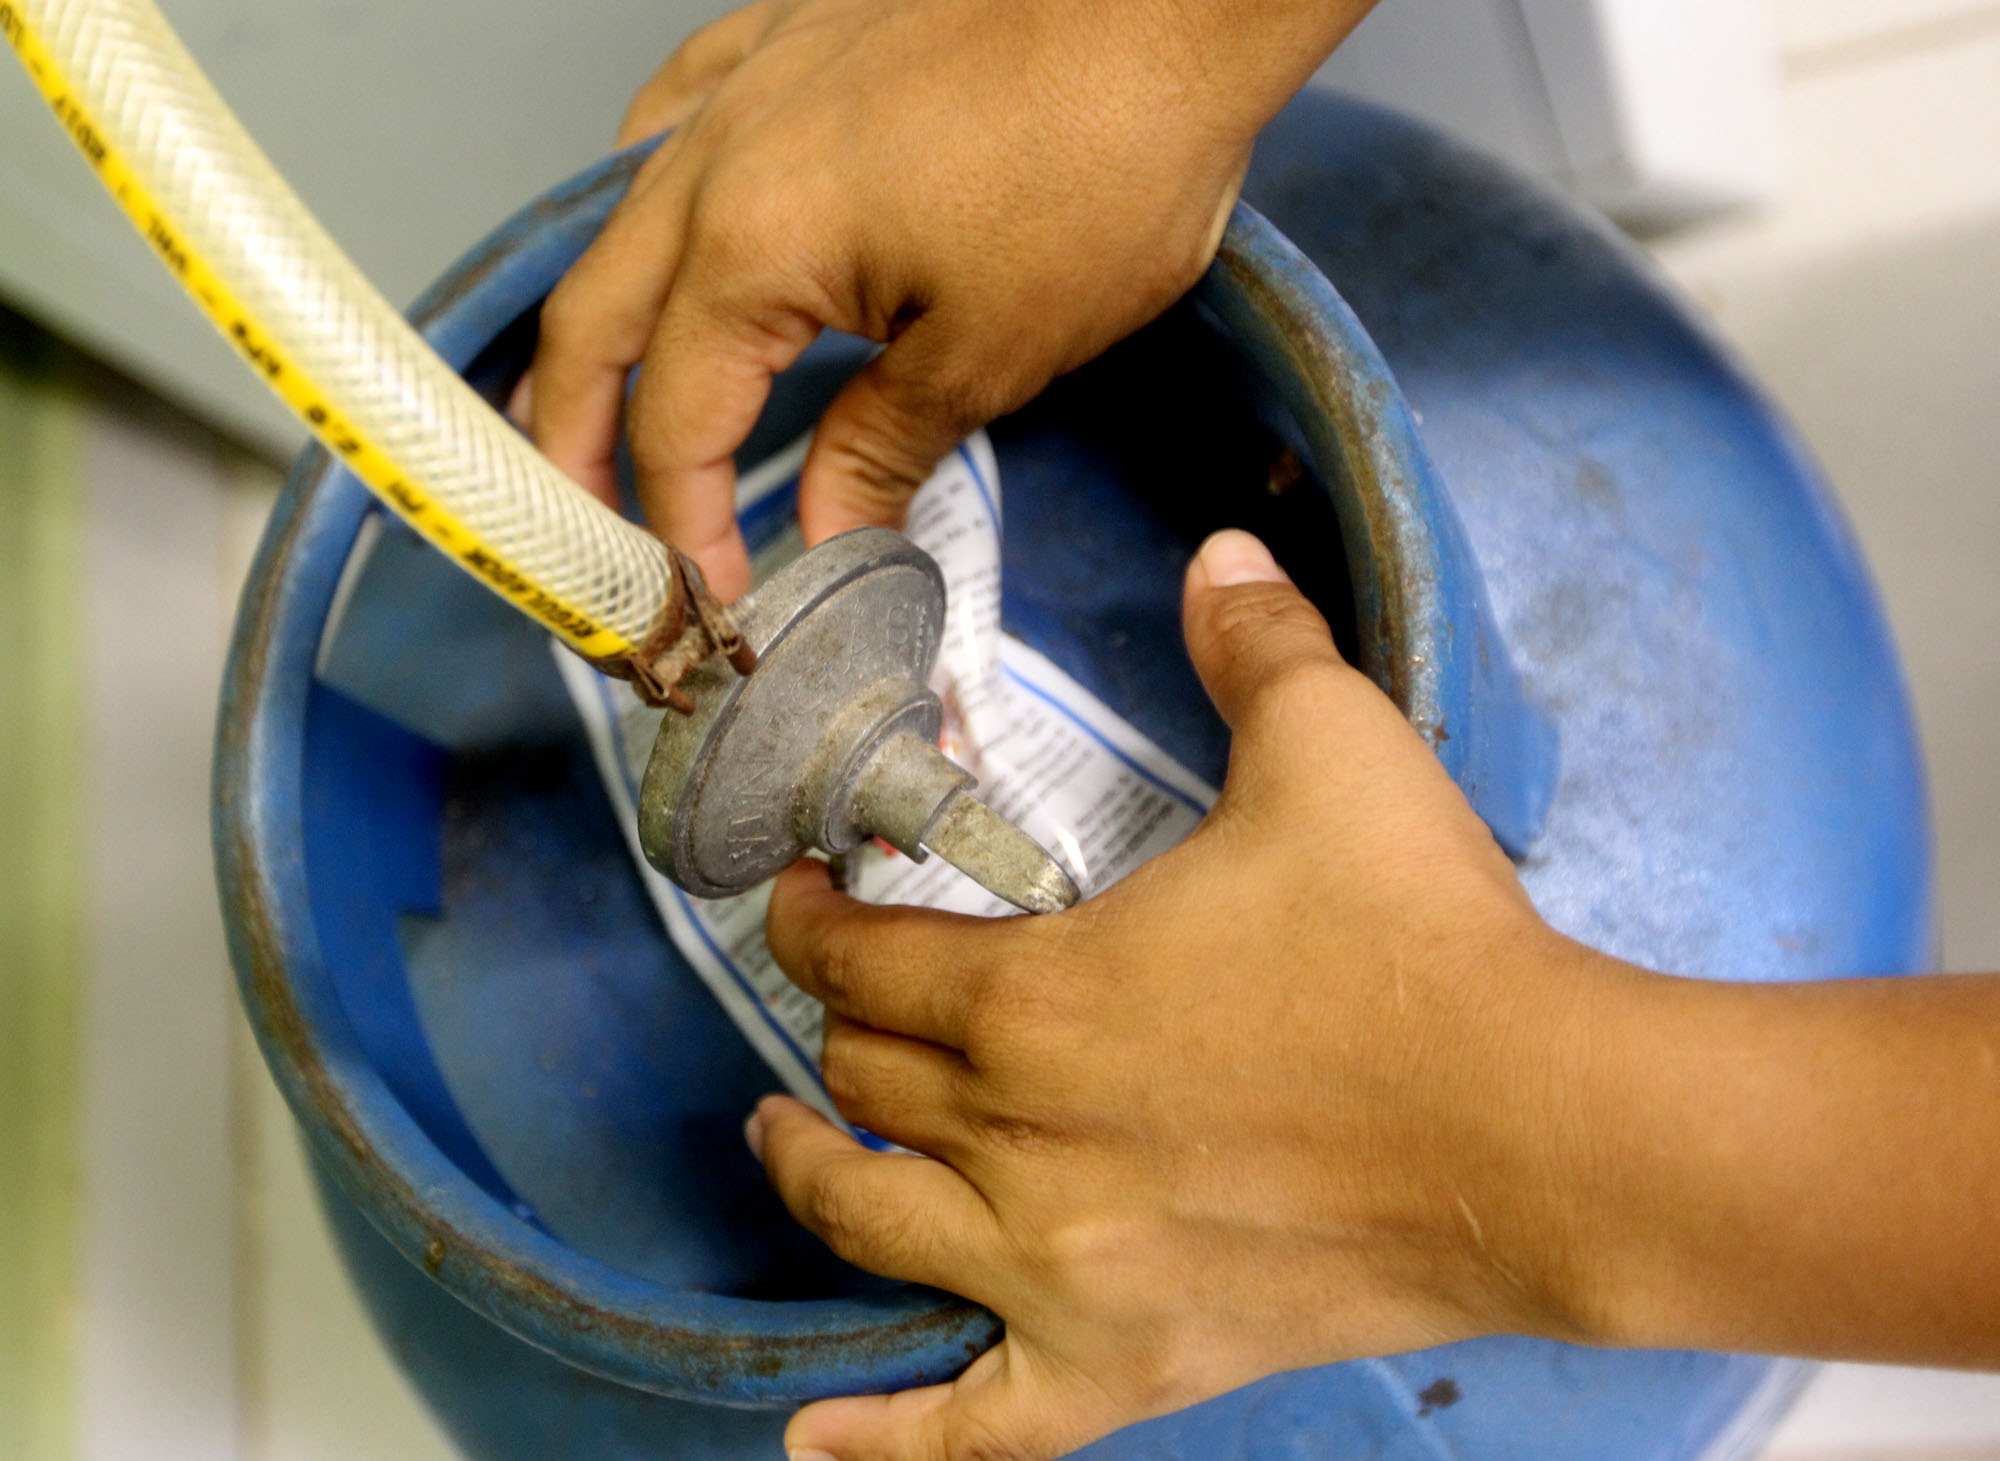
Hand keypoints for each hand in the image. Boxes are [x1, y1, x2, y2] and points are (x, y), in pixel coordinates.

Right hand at [528, 0, 1373, 597]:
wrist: (1170, 6)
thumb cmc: (1102, 160)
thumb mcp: (993, 350)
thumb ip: (882, 444)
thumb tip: (826, 528)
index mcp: (750, 248)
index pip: (675, 422)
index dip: (681, 526)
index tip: (712, 595)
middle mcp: (713, 159)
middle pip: (593, 324)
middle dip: (573, 442)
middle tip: (585, 530)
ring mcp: (744, 85)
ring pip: (612, 219)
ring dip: (595, 324)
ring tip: (598, 400)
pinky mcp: (788, 36)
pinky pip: (671, 116)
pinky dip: (644, 195)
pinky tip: (666, 224)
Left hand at [748, 530, 1606, 1459]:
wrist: (1545, 1128)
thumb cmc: (1425, 944)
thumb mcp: (1332, 748)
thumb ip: (1254, 640)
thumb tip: (1222, 545)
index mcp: (1038, 998)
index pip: (862, 960)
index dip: (810, 919)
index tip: (807, 894)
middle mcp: (1020, 1141)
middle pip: (866, 1078)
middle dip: (837, 1022)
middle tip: (845, 989)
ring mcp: (1064, 1269)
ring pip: (874, 1222)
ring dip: (811, 1170)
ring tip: (785, 1136)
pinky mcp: (1129, 1360)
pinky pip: (974, 1427)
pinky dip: (886, 1439)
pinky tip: (819, 1439)